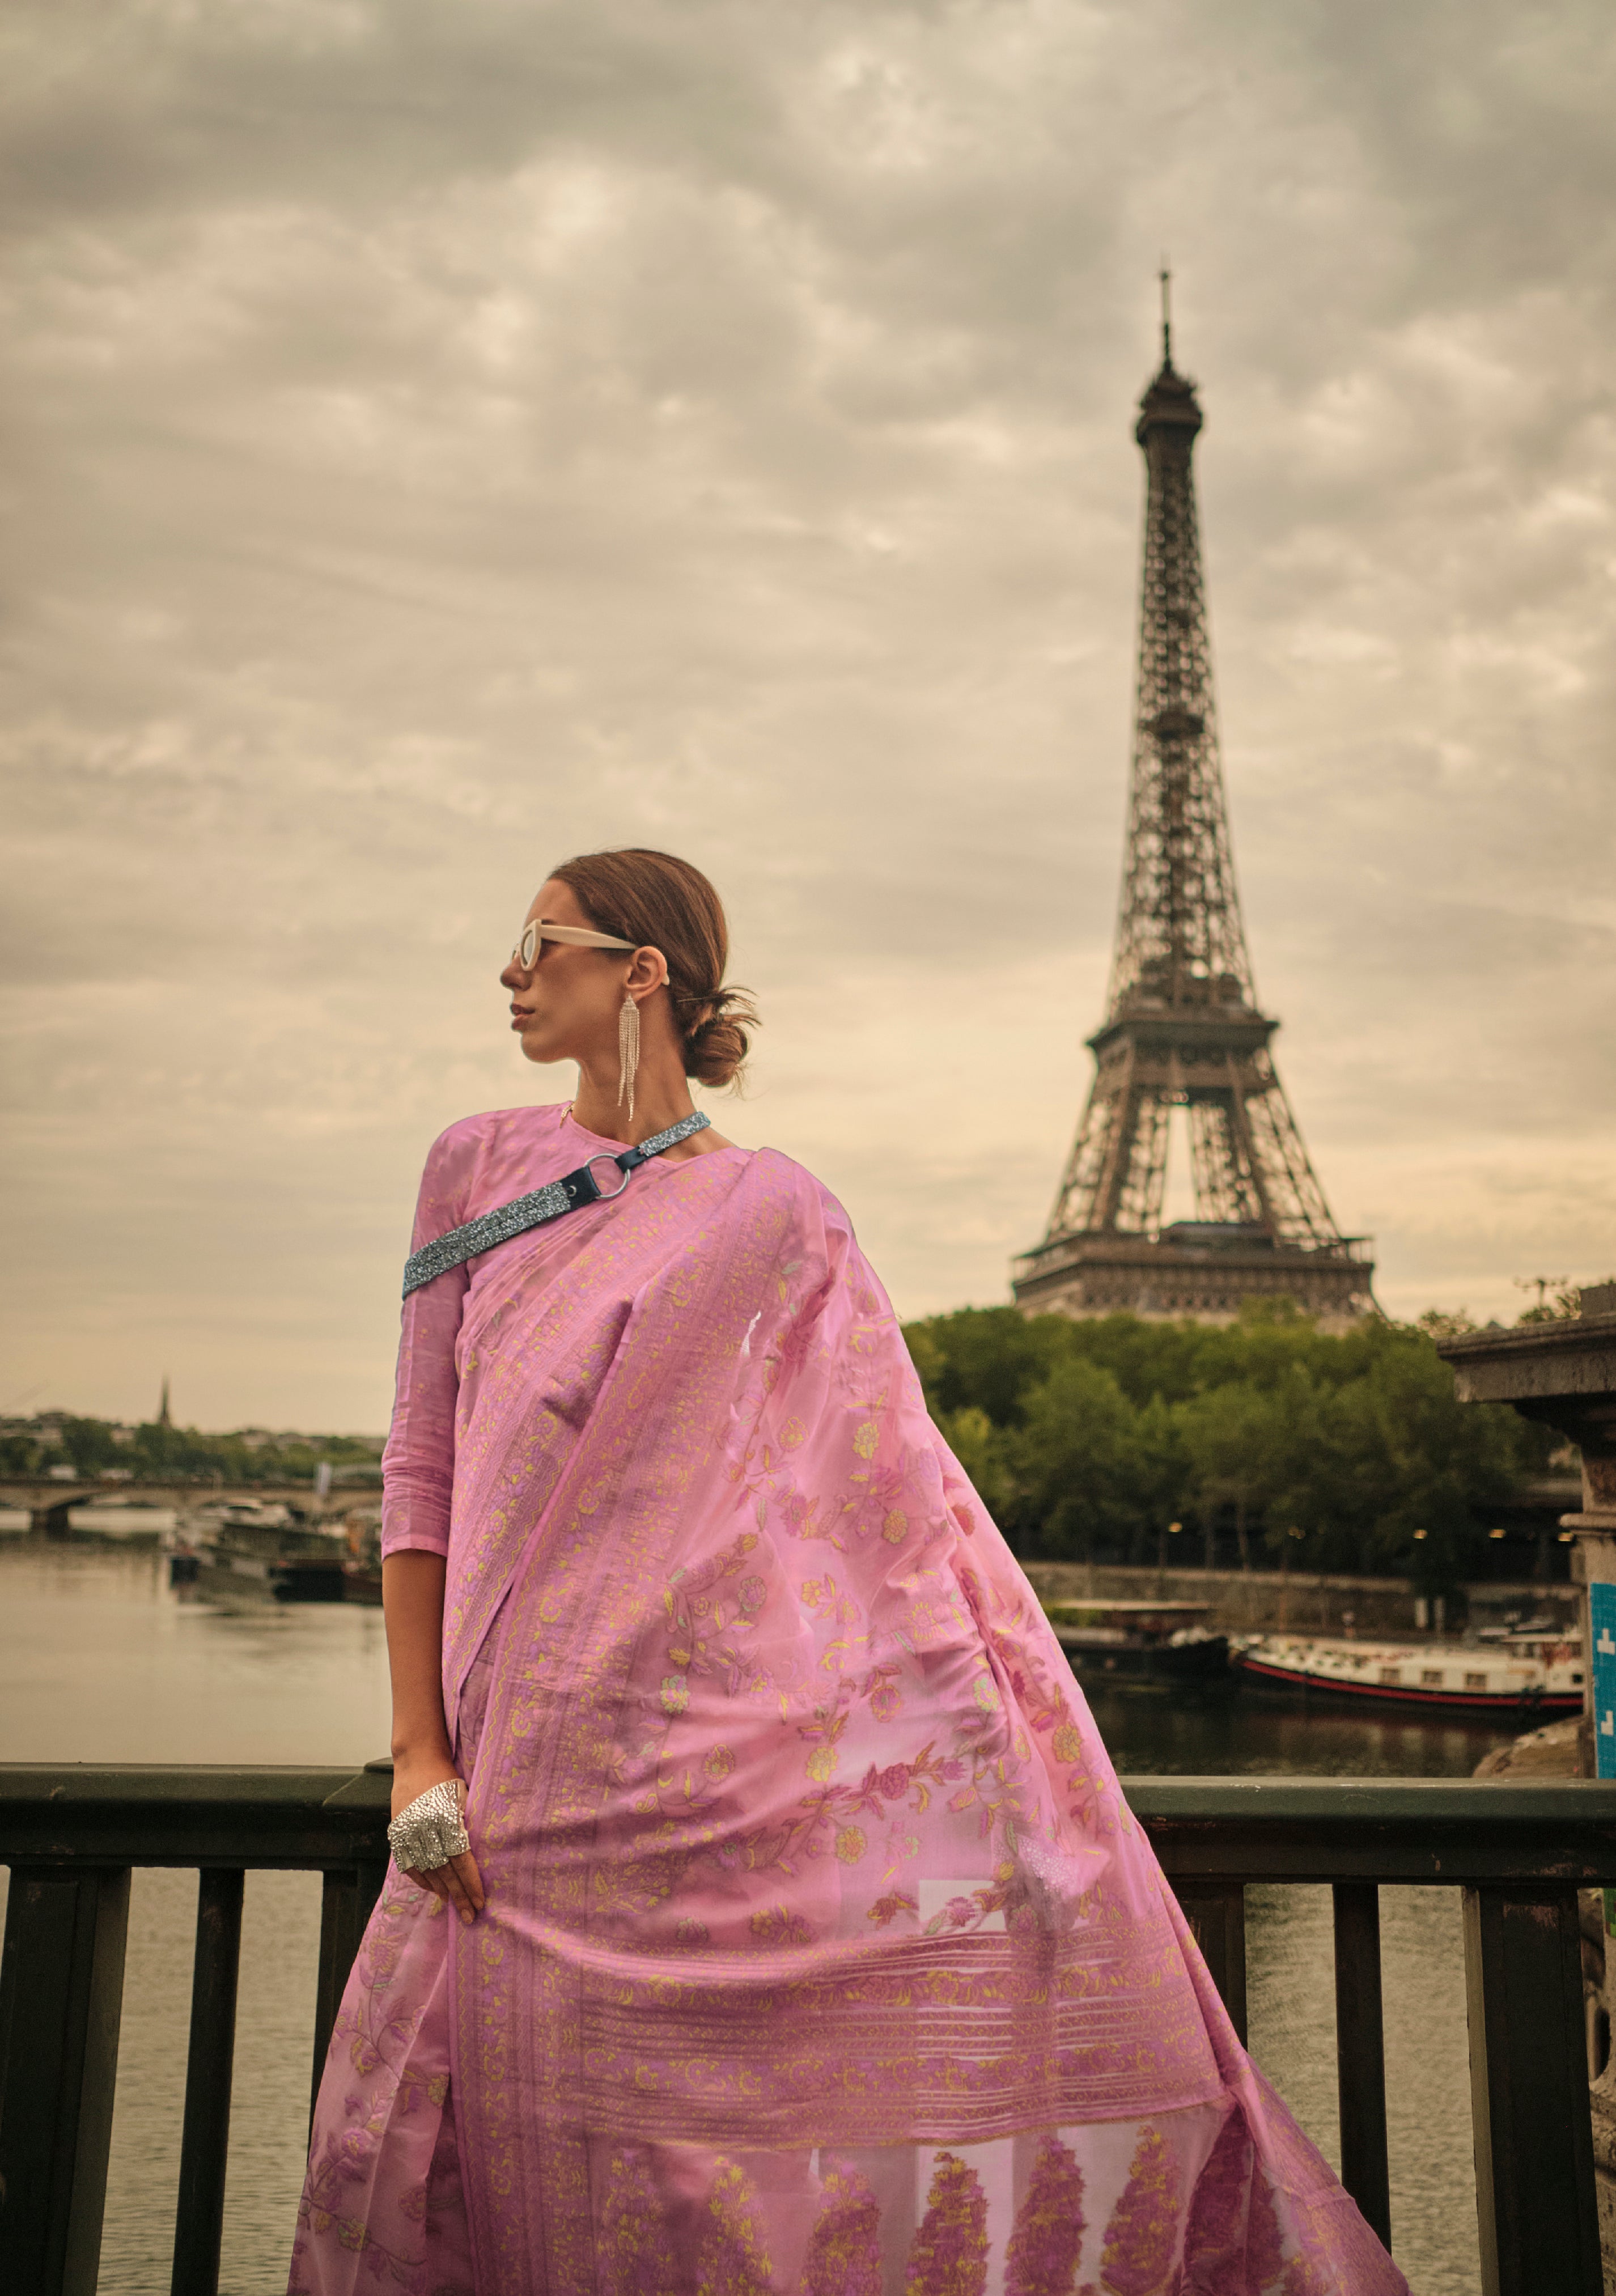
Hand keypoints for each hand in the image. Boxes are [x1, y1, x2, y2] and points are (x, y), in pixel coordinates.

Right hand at [390, 1748, 484, 1925]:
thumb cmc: (447, 1778)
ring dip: (441, 1890)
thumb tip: (475, 1862)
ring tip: (454, 1904)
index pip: (461, 1860)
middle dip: (459, 1895)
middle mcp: (425, 1827)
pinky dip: (421, 1879)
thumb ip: (466, 1828)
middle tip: (469, 1916)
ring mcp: (408, 1831)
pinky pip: (408, 1864)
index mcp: (445, 1818)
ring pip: (426, 1871)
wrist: (417, 1760)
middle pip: (445, 1871)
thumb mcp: (463, 1799)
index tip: (480, 1901)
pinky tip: (434, 1889)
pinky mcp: (396, 1832)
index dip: (471, 1883)